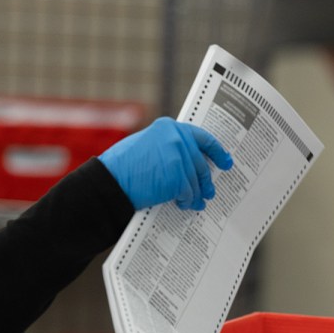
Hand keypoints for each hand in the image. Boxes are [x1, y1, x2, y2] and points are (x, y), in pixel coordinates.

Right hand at [99, 117, 232, 210]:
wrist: (109, 181)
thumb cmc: (122, 166)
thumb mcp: (146, 144)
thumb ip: (166, 146)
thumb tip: (185, 159)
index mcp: (168, 127)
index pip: (201, 137)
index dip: (216, 151)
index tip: (225, 160)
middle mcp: (176, 138)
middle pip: (200, 162)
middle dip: (206, 179)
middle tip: (209, 190)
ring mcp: (178, 157)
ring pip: (195, 180)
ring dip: (197, 194)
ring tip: (197, 202)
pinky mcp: (177, 177)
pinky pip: (189, 192)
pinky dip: (188, 201)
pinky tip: (186, 205)